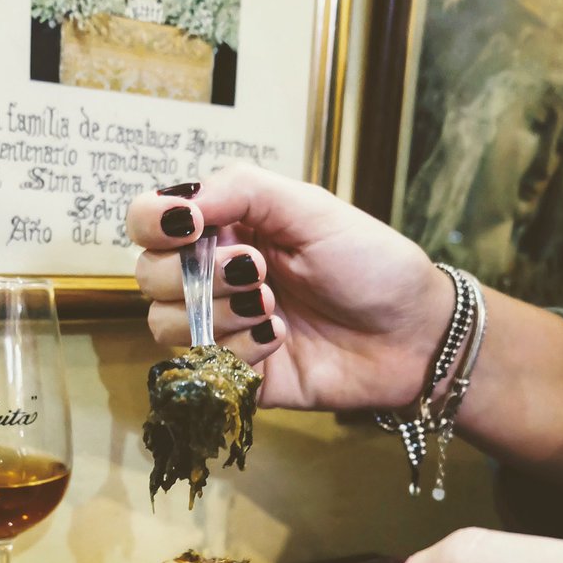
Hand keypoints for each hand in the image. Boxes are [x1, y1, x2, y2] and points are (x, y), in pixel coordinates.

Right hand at [126, 163, 452, 409]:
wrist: (413, 335)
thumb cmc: (371, 264)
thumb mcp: (311, 208)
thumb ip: (242, 189)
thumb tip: (182, 202)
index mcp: (227, 226)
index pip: (149, 219)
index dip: (153, 222)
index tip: (189, 226)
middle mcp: (214, 275)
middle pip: (149, 274)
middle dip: (195, 273)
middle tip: (256, 269)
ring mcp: (223, 326)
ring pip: (166, 323)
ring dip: (218, 313)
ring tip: (273, 307)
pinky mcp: (237, 373)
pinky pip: (204, 364)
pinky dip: (242, 348)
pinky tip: (283, 339)